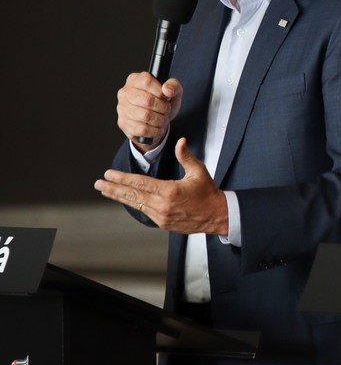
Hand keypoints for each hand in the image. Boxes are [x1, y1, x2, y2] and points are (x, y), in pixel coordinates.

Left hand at [95, 138, 227, 234]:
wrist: (216, 215)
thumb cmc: (208, 193)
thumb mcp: (199, 171)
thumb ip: (186, 156)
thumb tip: (180, 142)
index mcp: (170, 191)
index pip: (140, 183)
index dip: (123, 178)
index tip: (109, 174)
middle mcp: (162, 205)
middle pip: (133, 195)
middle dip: (114, 188)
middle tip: (99, 183)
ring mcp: (161, 216)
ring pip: (135, 204)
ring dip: (119, 196)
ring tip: (105, 191)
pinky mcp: (162, 222)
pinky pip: (143, 211)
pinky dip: (133, 204)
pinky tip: (125, 198)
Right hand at [116, 72, 182, 150]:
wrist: (157, 119)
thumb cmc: (163, 102)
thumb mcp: (173, 91)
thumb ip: (173, 86)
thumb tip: (167, 90)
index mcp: (135, 79)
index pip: (146, 82)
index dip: (160, 92)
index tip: (166, 97)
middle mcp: (125, 92)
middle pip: (147, 100)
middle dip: (163, 108)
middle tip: (167, 110)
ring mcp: (122, 108)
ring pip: (146, 116)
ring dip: (160, 120)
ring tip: (163, 119)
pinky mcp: (123, 123)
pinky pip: (142, 129)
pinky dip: (154, 130)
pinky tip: (157, 128)